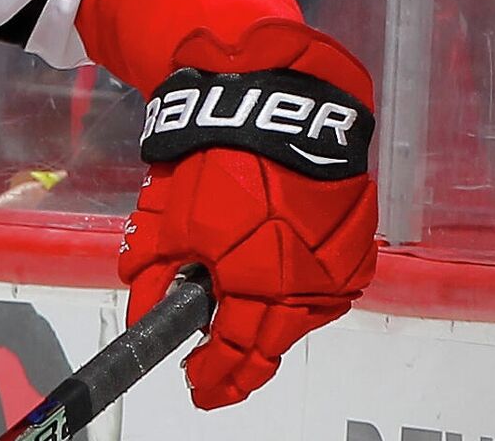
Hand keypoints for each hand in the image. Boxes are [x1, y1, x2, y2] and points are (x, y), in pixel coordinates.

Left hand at [118, 23, 377, 409]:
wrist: (279, 111)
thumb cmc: (219, 161)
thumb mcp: (169, 220)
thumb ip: (153, 275)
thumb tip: (140, 316)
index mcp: (255, 284)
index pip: (231, 351)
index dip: (212, 374)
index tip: (195, 383)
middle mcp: (302, 286)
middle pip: (269, 348)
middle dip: (239, 369)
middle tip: (215, 379)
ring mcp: (334, 269)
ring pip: (298, 322)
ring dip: (269, 334)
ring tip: (240, 337)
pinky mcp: (354, 250)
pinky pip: (322, 291)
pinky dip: (297, 300)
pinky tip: (274, 297)